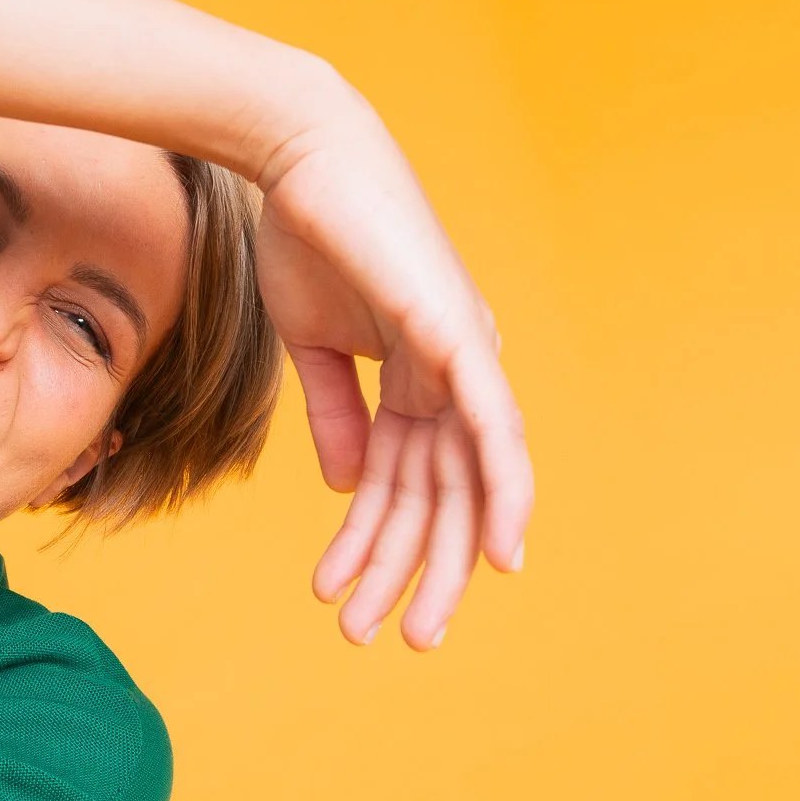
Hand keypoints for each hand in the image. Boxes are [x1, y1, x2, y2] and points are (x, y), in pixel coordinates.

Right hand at [252, 106, 531, 650]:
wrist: (296, 160)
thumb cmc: (304, 236)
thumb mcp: (312, 344)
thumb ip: (335, 412)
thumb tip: (349, 487)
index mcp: (416, 374)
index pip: (407, 478)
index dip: (382, 542)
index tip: (354, 597)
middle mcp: (452, 372)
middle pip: (441, 495)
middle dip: (414, 571)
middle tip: (394, 640)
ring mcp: (460, 355)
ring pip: (462, 482)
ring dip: (433, 559)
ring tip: (403, 626)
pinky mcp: (455, 336)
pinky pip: (491, 429)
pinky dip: (503, 491)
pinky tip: (501, 554)